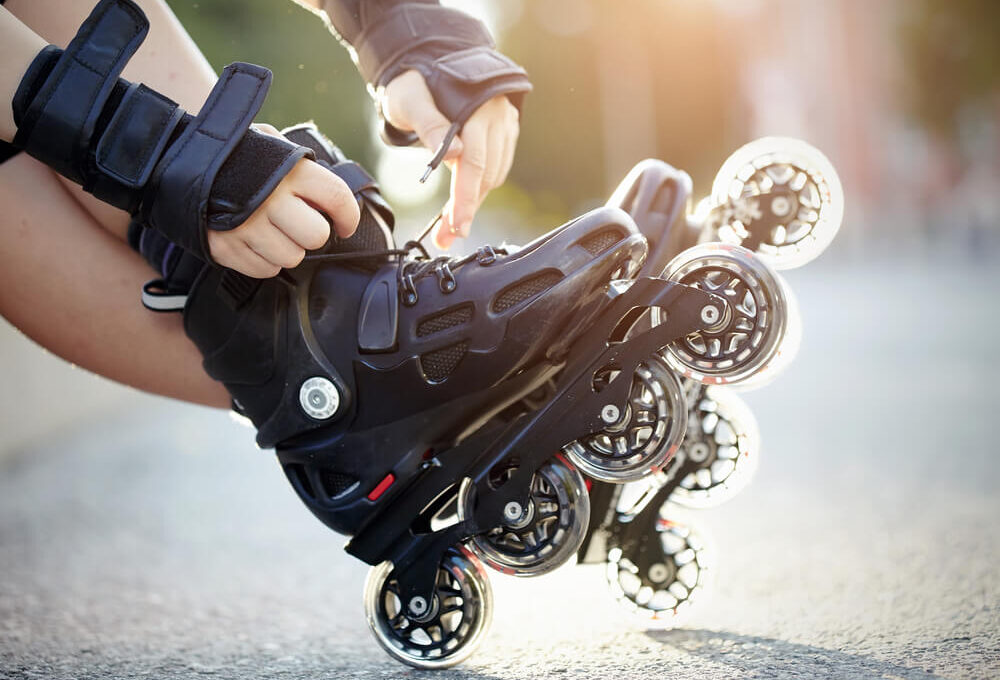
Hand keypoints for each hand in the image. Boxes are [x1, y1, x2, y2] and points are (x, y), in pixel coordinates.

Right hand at [206, 125, 359, 277]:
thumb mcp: (270, 144)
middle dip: (312, 234)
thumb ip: (301, 167)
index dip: (348, 217)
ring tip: (270, 230)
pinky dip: (263, 260)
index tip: (345, 226)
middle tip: (299, 225)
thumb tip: (330, 198)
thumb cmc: (235, 157)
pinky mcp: (227, 247)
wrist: (177, 163)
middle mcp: (271, 198)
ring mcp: (247, 225)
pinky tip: (252, 240)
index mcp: (289, 169)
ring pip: (292, 257)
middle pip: (316, 236)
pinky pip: (265, 270)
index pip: (337, 198)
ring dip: (286, 248)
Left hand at [382, 70, 519, 248]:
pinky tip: (463, 198)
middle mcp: (497, 115)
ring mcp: (504, 123)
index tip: (456, 227)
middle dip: (466, 208)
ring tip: (450, 223)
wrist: (428, 59)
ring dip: (473, 201)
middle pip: (486, 175)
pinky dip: (481, 186)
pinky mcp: (504, 130)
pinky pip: (497, 167)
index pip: (474, 162)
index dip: (465, 199)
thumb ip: (430, 125)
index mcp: (477, 107)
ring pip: (493, 175)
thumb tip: (456, 155)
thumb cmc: (414, 81)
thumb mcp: (410, 100)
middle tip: (446, 236)